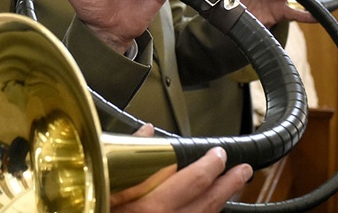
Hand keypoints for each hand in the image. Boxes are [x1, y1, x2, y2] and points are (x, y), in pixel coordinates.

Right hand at [110, 146, 252, 211]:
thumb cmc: (96, 207)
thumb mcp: (106, 183)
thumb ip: (126, 157)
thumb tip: (145, 133)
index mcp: (150, 206)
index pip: (195, 180)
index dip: (212, 165)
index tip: (219, 153)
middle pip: (210, 201)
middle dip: (229, 182)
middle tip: (241, 169)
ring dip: (223, 200)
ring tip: (234, 186)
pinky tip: (210, 207)